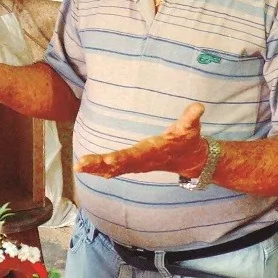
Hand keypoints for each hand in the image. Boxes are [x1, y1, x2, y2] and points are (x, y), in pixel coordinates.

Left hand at [75, 103, 206, 177]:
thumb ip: (191, 118)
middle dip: (100, 164)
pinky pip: (113, 170)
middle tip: (82, 164)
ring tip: (78, 166)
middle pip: (118, 164)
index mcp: (152, 151)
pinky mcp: (133, 164)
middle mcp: (141, 160)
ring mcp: (136, 165)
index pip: (135, 156)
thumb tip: (198, 107)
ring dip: (95, 168)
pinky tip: (85, 168)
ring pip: (113, 169)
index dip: (122, 158)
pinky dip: (99, 170)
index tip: (109, 160)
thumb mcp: (191, 128)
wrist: (189, 158)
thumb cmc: (187, 139)